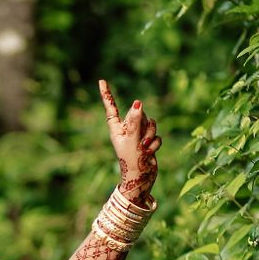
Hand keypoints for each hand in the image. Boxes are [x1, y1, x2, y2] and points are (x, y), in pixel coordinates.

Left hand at [98, 79, 161, 205]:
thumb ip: (135, 121)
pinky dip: (155, 144)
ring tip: (144, 148)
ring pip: (150, 123)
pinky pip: (156, 135)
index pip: (111, 108)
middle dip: (143, 126)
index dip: (107, 94)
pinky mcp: (148, 142)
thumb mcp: (132, 139)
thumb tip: (137, 103)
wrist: (140, 178)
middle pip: (139, 114)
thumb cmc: (131, 160)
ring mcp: (138, 135)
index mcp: (116, 128)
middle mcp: (127, 130)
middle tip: (139, 141)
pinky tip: (149, 153)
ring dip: (150, 136)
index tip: (101, 81)